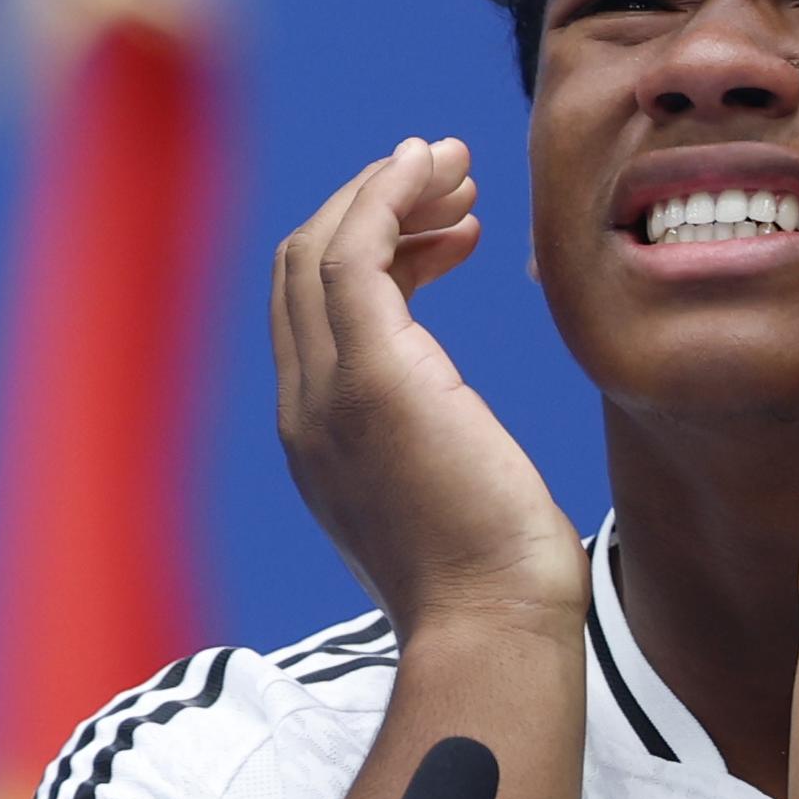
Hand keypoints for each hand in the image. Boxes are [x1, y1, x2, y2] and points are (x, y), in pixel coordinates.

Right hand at [273, 137, 590, 639]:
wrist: (494, 629)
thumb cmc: (497, 583)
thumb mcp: (449, 498)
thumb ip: (431, 446)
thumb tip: (457, 423)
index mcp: (318, 438)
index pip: (311, 312)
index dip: (372, 250)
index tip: (449, 230)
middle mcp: (303, 410)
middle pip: (301, 267)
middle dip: (372, 206)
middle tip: (453, 180)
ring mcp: (325, 394)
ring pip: (320, 248)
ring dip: (386, 190)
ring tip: (456, 170)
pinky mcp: (370, 379)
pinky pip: (354, 253)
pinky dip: (386, 195)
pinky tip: (433, 169)